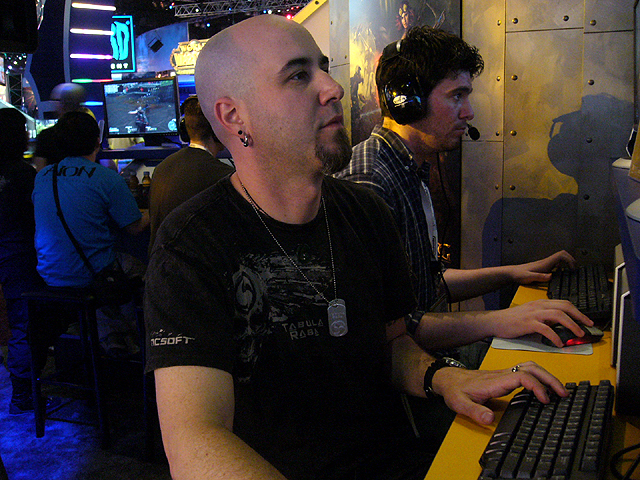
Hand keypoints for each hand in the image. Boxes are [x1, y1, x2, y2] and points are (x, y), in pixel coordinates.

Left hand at [432, 361, 567, 424]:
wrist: (448, 379)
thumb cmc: (454, 390)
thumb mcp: (459, 404)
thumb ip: (474, 412)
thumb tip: (489, 419)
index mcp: (494, 381)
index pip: (521, 376)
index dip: (536, 386)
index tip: (545, 400)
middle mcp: (502, 375)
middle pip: (531, 368)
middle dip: (549, 379)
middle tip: (563, 393)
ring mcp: (504, 374)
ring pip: (530, 367)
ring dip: (546, 376)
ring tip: (560, 390)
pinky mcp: (504, 376)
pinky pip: (526, 371)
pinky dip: (539, 376)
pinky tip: (545, 387)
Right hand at [486, 299, 592, 347]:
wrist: (495, 321)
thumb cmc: (512, 319)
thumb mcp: (531, 313)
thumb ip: (545, 317)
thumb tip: (560, 325)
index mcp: (541, 303)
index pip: (564, 303)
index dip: (578, 311)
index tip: (587, 320)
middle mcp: (539, 305)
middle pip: (565, 306)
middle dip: (579, 316)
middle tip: (588, 326)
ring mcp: (533, 313)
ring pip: (558, 315)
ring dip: (571, 325)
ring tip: (578, 334)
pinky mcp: (527, 323)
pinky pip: (545, 329)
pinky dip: (555, 336)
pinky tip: (559, 343)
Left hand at [507, 250, 576, 284]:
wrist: (512, 273)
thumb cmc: (519, 274)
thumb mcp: (528, 277)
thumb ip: (539, 277)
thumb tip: (550, 276)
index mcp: (545, 263)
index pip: (561, 255)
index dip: (569, 259)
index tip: (572, 268)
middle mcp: (546, 262)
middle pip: (563, 255)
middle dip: (571, 261)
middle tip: (574, 269)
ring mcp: (545, 264)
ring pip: (560, 259)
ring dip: (567, 263)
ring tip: (571, 272)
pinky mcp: (543, 268)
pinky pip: (556, 264)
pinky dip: (561, 267)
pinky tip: (560, 275)